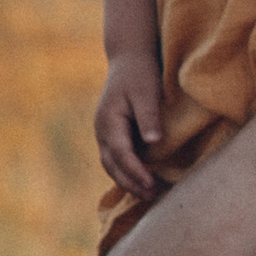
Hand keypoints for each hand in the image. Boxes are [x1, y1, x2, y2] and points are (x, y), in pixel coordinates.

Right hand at [95, 52, 166, 200]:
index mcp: (109, 121)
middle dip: (131, 183)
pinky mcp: (113, 134)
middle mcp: (102, 130)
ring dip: (128, 181)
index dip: (136, 172)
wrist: (129, 59)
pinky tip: (144, 180)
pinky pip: (117, 159)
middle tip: (153, 197)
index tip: (152, 185)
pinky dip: (128, 172)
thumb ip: (148, 117)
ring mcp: (105, 133)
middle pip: (112, 165)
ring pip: (112, 165)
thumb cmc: (140, 74)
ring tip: (150, 194)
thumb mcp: (146, 92)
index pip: (121, 154)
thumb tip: (153, 142)